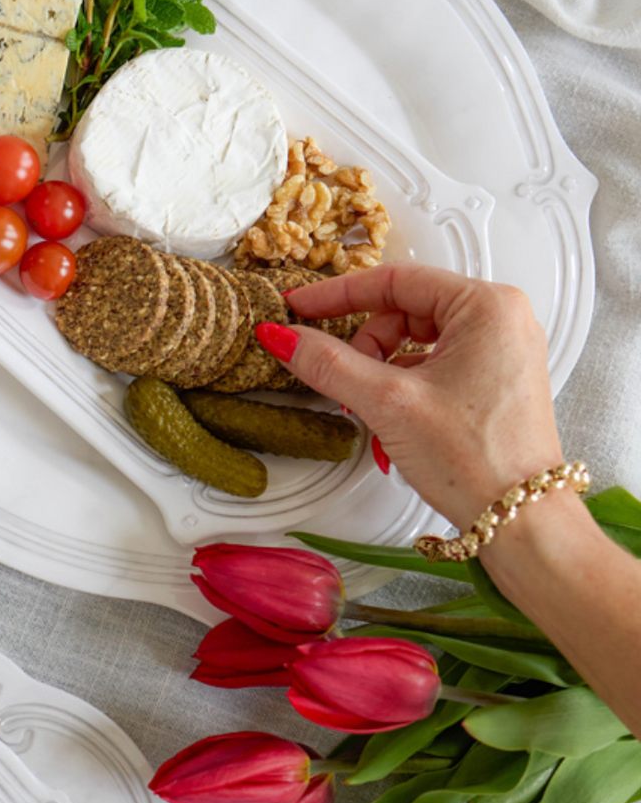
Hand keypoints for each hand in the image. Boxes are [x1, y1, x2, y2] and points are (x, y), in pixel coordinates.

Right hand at [263, 263, 562, 528]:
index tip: (298, 307)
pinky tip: (391, 420)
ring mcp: (500, 352)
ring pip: (415, 340)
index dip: (337, 295)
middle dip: (365, 347)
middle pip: (404, 311)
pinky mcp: (493, 382)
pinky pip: (432, 365)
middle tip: (344, 380)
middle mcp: (502, 321)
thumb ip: (329, 363)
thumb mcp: (388, 402)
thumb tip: (283, 336)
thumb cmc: (478, 460)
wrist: (520, 521)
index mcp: (488, 307)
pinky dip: (402, 387)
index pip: (395, 280)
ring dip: (380, 371)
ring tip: (372, 409)